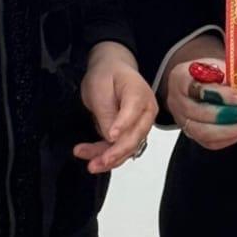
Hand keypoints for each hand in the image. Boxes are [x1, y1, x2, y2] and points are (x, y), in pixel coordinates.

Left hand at [73, 42, 157, 173]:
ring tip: (90, 165)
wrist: (111, 71)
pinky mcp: (132, 134)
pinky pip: (122, 148)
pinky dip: (107, 156)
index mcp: (139, 94)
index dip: (122, 125)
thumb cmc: (106, 75)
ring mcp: (141, 125)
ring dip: (109, 159)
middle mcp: (146, 112)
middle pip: (134, 137)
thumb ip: (106, 112)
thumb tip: (111, 138)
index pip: (133, 112)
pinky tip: (92, 158)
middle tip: (96, 162)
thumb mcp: (100, 88)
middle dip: (115, 152)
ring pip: (128, 148)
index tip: (110, 136)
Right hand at [165, 58, 236, 150]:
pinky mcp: (191, 134)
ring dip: (228, 131)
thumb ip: (225, 75)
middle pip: (199, 113)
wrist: (191, 84)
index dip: (220, 95)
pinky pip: (208, 142)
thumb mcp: (213, 66)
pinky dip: (226, 139)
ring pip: (202, 132)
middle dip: (226, 115)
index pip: (198, 89)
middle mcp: (178, 102)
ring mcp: (182, 120)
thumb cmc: (204, 74)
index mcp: (181, 79)